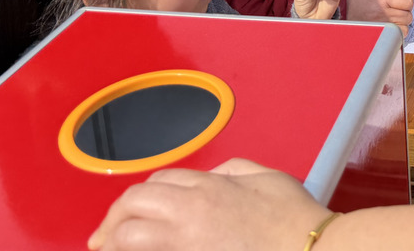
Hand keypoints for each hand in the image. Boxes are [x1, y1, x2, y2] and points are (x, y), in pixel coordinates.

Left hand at [89, 158, 327, 250]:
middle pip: (134, 203)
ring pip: (129, 235)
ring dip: (113, 241)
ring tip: (107, 249)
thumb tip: (214, 176)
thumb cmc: (294, 220)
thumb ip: (234, 171)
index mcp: (209, 185)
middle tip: (104, 237)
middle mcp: (190, 210)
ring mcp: (186, 241)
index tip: (130, 212)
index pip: (158, 182)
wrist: (310, 250)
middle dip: (113, 218)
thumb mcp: (266, 178)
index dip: (139, 197)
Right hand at [344, 0, 413, 35]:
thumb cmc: (356, 0)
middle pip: (408, 16)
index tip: (402, 3)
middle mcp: (383, 13)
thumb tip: (405, 1)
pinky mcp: (379, 35)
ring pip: (405, 29)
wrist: (342, 12)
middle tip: (396, 12)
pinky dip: (395, 34)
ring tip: (393, 21)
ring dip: (401, 25)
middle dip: (404, 14)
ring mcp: (381, 26)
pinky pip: (396, 38)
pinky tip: (389, 29)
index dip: (407, 2)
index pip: (408, 1)